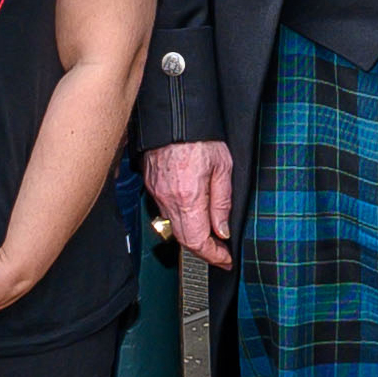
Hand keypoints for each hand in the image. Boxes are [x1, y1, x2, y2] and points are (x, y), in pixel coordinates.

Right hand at [142, 139, 232, 268]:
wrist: (174, 117)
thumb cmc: (199, 137)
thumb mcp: (223, 168)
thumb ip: (222, 203)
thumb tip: (222, 231)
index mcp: (188, 197)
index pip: (198, 241)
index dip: (213, 256)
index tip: (225, 259)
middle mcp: (168, 199)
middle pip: (184, 239)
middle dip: (204, 250)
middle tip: (220, 253)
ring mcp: (157, 194)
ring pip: (174, 226)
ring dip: (193, 235)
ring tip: (211, 235)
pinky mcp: (152, 186)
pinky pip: (167, 211)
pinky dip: (182, 218)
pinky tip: (194, 214)